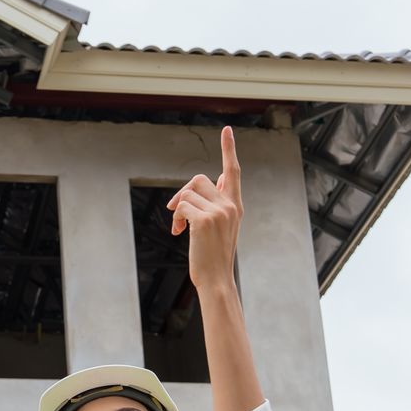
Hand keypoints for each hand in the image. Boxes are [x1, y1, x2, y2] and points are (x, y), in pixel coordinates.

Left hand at [167, 125, 244, 292]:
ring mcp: (220, 212)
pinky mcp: (205, 219)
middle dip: (183, 193)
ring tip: (179, 228)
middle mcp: (230, 205)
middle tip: (176, 213)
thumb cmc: (214, 255)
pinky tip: (178, 233)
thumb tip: (218, 177)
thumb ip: (221, 201)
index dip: (229, 149)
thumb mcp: (222, 226)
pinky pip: (181, 206)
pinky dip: (175, 218)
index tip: (226, 130)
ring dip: (177, 209)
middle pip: (198, 179)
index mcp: (235, 205)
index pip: (233, 171)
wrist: (216, 279)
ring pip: (187, 193)